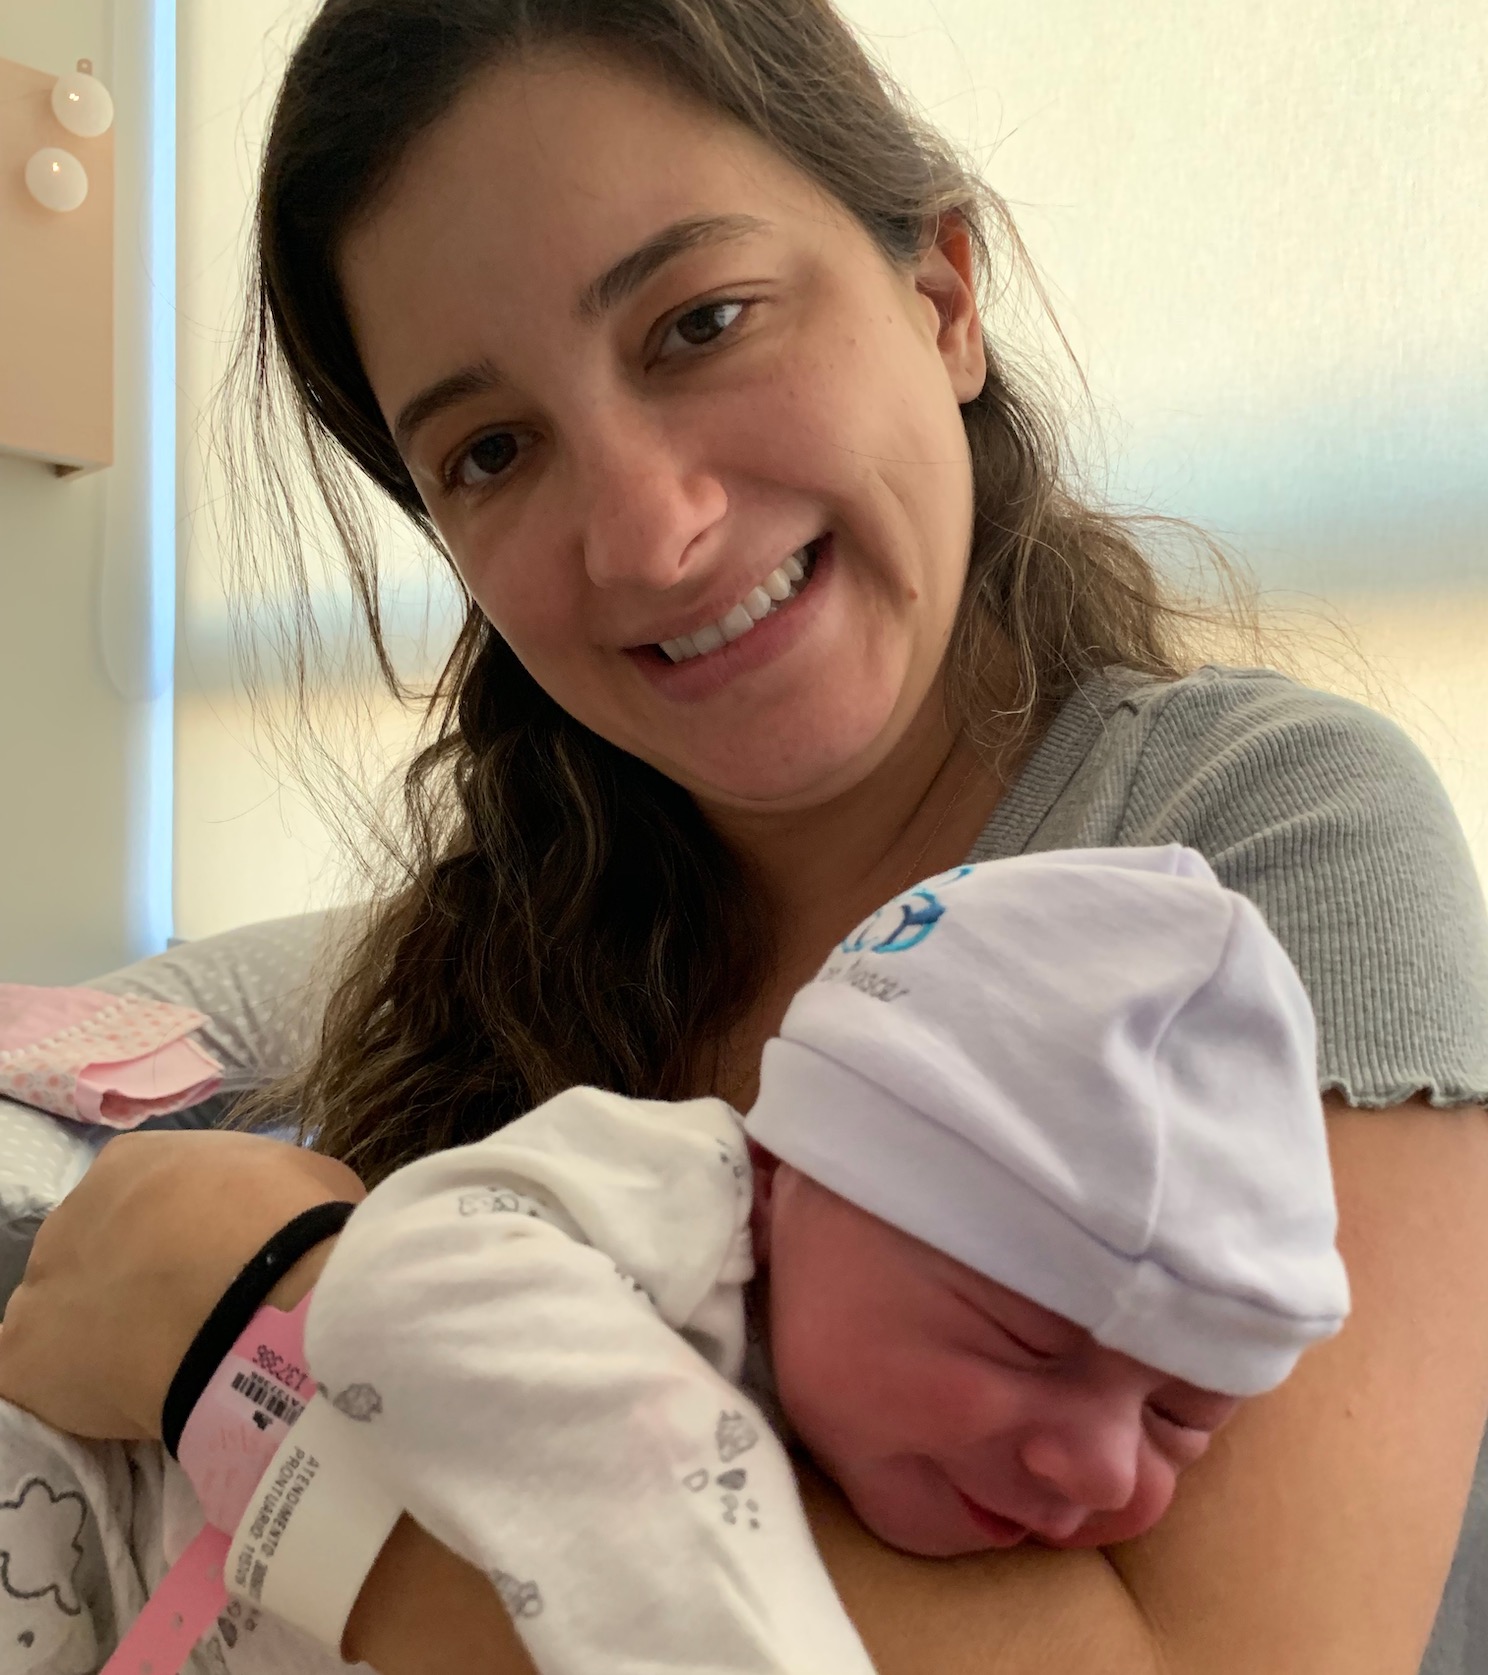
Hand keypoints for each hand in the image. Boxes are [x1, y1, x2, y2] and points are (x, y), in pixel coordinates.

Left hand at [0, 1129, 363, 1439]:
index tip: (212, 1273)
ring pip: (61, 1315)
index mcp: (136, 1163)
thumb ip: (268, 1197)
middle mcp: (73, 1211)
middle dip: (135, 1284)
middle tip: (191, 1321)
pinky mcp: (21, 1357)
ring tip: (162, 1373)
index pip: (143, 1202)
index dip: (178, 1241)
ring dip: (100, 1339)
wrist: (266, 1297)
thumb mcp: (303, 1181)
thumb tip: (279, 1225)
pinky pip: (31, 1379)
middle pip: (97, 1253)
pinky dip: (65, 1396)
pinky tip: (114, 1412)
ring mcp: (40, 1284)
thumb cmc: (292, 1225)